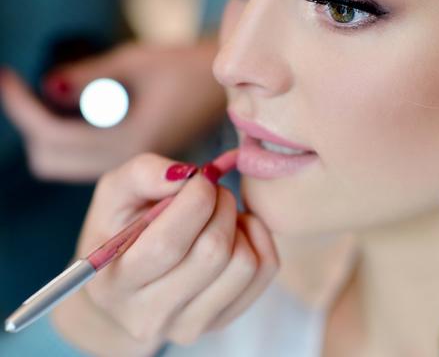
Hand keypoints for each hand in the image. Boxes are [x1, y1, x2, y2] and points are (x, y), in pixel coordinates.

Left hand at [0, 38, 224, 181]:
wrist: (222, 87)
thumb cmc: (188, 68)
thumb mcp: (137, 61)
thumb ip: (90, 76)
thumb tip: (48, 85)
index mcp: (130, 140)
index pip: (54, 134)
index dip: (23, 106)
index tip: (8, 77)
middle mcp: (126, 160)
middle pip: (49, 158)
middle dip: (34, 124)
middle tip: (30, 87)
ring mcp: (128, 163)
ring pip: (61, 162)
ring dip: (49, 131)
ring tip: (58, 94)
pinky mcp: (129, 158)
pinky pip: (80, 157)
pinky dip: (68, 135)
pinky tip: (80, 107)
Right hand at [51, 153, 279, 354]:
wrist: (126, 287)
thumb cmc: (121, 228)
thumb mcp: (115, 193)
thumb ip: (143, 174)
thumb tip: (185, 175)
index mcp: (115, 283)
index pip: (168, 243)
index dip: (196, 199)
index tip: (200, 177)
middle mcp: (151, 315)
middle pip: (212, 253)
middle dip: (221, 205)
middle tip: (213, 190)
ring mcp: (189, 325)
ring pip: (243, 264)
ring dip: (239, 223)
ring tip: (219, 213)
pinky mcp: (222, 320)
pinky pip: (264, 270)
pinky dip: (258, 238)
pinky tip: (236, 230)